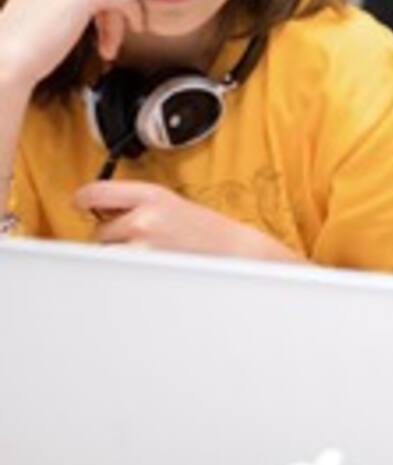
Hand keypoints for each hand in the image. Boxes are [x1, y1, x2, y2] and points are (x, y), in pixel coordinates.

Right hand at [0, 0, 143, 90]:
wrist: (8, 58)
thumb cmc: (27, 40)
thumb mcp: (49, 2)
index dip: (98, 2)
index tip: (96, 27)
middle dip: (108, 14)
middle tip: (104, 42)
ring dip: (115, 22)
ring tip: (106, 48)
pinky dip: (133, 17)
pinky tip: (127, 35)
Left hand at [73, 180, 300, 262]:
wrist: (236, 253)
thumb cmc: (208, 231)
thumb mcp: (172, 203)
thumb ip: (134, 203)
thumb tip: (96, 211)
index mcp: (152, 195)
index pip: (95, 193)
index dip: (84, 200)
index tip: (84, 205)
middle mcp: (144, 218)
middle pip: (98, 230)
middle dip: (113, 236)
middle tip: (144, 239)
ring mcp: (142, 246)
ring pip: (106, 254)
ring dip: (120, 255)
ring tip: (153, 253)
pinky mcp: (143, 270)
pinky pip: (119, 270)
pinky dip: (129, 271)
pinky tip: (154, 266)